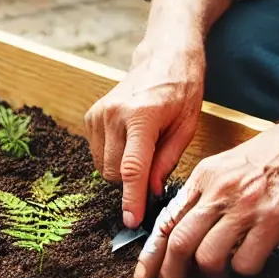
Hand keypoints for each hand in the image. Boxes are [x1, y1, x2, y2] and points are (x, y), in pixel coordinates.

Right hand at [84, 41, 204, 228]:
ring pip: (104, 167)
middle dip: (133, 183)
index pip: (131, 169)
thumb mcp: (187, 127)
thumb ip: (167, 161)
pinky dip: (114, 157)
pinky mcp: (91, 115)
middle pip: (115, 173)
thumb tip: (151, 192)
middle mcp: (114, 114)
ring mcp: (99, 113)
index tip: (131, 221)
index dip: (132, 199)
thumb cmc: (182, 89)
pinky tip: (132, 141)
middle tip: (156, 170)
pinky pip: (98, 154)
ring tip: (146, 148)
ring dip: (123, 170)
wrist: (164, 56)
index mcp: (141, 116)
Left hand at [133, 106, 278, 277]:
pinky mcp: (272, 221)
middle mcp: (221, 190)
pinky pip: (245, 263)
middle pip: (180, 242)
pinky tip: (250, 259)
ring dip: (212, 274)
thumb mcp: (229, 164)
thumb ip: (205, 193)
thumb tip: (182, 229)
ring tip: (222, 270)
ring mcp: (246, 206)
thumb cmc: (275, 153)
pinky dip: (244, 269)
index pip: (167, 219)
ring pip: (208, 258)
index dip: (152, 252)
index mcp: (206, 175)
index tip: (146, 272)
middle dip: (172, 272)